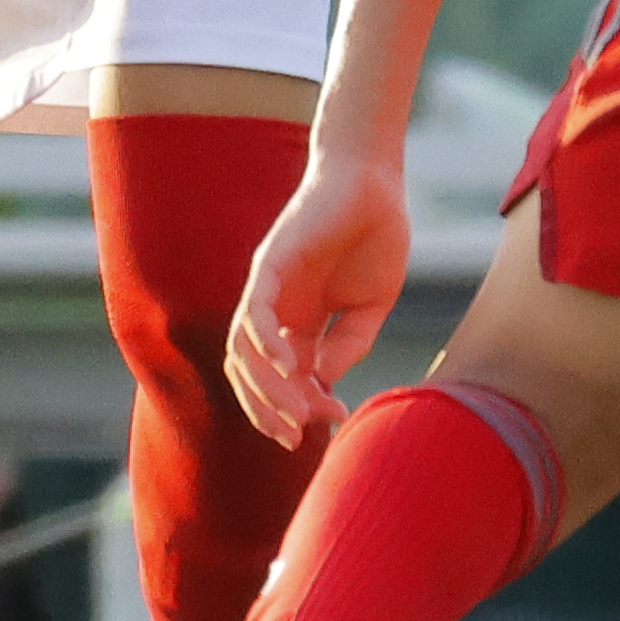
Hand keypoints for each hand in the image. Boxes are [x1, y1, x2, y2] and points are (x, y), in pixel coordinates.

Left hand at [225, 144, 414, 447]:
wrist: (374, 183)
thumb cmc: (376, 237)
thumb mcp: (371, 305)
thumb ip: (349, 343)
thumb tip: (321, 382)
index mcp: (300, 324)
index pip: (285, 380)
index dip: (304, 407)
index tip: (336, 419)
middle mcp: (275, 311)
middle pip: (251, 375)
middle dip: (269, 412)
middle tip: (297, 438)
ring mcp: (267, 289)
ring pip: (243, 352)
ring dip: (264, 389)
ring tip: (295, 412)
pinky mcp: (269, 266)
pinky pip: (253, 313)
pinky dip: (264, 344)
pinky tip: (288, 367)